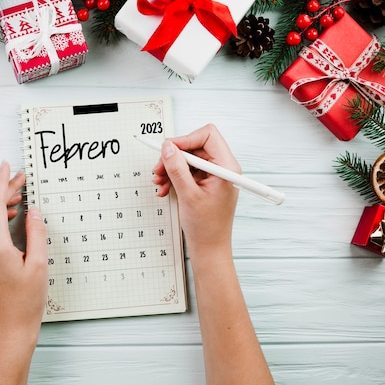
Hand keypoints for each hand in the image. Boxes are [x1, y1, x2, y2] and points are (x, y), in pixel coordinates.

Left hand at [0, 161, 47, 345]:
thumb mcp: (39, 264)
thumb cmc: (27, 300)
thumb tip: (34, 211)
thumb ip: (36, 234)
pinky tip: (12, 215)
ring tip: (20, 195)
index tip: (6, 166)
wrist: (12, 325)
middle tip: (21, 179)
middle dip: (3, 189)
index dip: (1, 182)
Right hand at [152, 124, 240, 256]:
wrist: (209, 248)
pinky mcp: (206, 182)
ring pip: (188, 159)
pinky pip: (188, 171)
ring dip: (171, 168)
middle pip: (195, 146)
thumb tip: (168, 148)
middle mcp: (223, 168)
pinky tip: (165, 188)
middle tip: (158, 168)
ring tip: (159, 181)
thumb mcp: (188, 194)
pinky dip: (174, 177)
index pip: (207, 135)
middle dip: (174, 157)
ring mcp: (214, 175)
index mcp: (226, 167)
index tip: (168, 149)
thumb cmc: (207, 227)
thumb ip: (177, 168)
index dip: (185, 139)